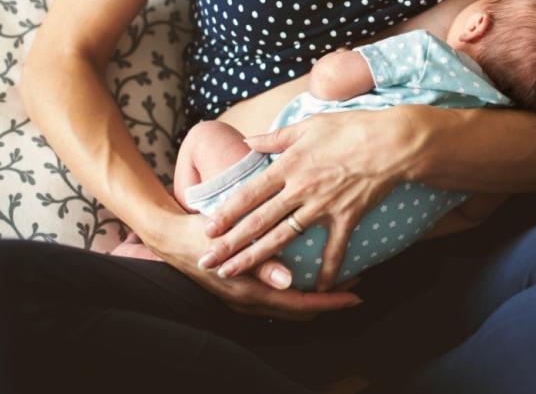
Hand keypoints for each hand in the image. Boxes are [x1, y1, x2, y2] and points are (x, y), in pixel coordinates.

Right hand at [146, 211, 364, 321]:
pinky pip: (280, 298)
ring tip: (341, 278)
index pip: (302, 304)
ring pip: (292, 305)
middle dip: (331, 300)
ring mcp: (246, 299)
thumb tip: (290, 280)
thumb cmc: (201, 234)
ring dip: (318, 295)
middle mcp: (250, 302)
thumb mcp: (229, 244)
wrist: (170, 237)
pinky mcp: (243, 289)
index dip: (332, 302)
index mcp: (250, 292)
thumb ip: (260, 263)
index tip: (357, 295)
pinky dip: (300, 290)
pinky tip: (310, 273)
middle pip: (301, 309)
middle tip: (357, 283)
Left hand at [197, 106, 423, 291]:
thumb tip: (248, 141)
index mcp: (289, 166)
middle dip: (231, 245)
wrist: (391, 141)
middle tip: (209, 263)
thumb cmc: (351, 127)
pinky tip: (318, 287)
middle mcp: (301, 189)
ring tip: (236, 273)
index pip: (249, 194)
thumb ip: (275, 137)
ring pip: (284, 238)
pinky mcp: (347, 217)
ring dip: (258, 258)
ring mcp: (323, 206)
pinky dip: (328, 269)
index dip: (226, 213)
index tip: (207, 230)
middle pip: (259, 221)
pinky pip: (335, 248)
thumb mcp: (309, 125)